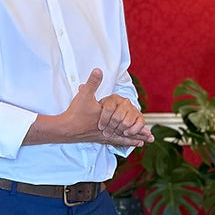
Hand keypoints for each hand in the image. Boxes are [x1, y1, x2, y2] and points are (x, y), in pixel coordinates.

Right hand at [25, 69, 148, 146]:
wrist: (63, 129)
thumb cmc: (75, 113)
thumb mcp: (84, 95)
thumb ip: (93, 83)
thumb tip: (98, 70)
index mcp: (108, 120)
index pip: (126, 124)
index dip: (138, 127)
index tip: (149, 131)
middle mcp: (107, 130)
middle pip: (126, 134)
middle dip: (138, 135)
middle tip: (150, 139)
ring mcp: (101, 135)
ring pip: (119, 139)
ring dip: (130, 141)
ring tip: (140, 143)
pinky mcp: (95, 138)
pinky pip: (110, 142)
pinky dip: (118, 142)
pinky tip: (121, 144)